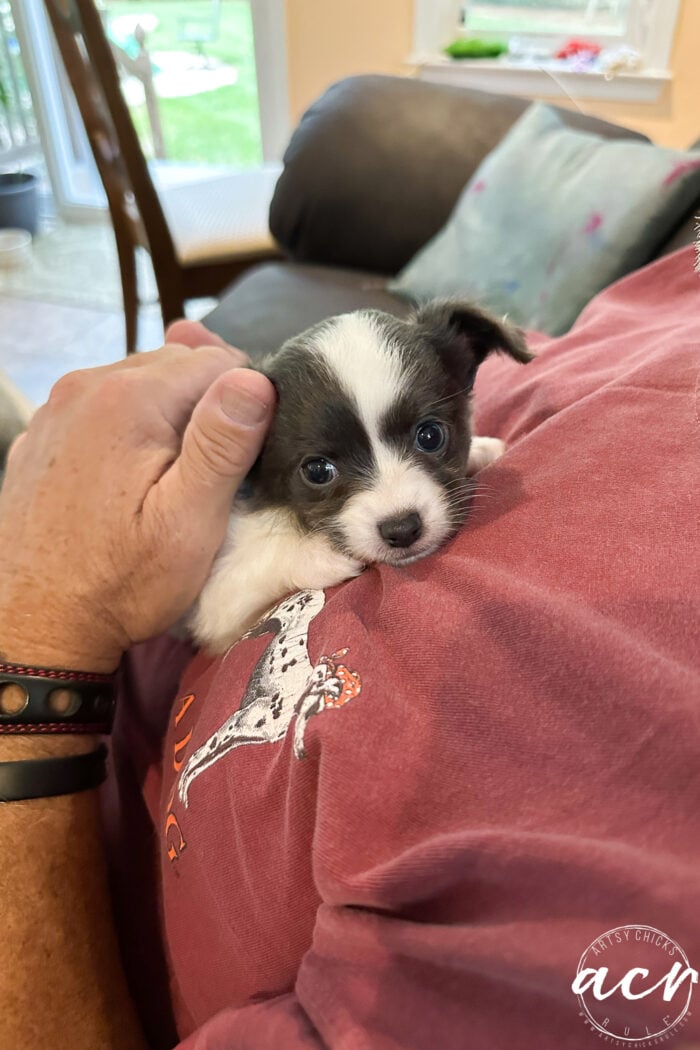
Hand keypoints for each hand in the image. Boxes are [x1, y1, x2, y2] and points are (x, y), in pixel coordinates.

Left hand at [0, 321, 274, 671]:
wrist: (36, 626)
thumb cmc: (120, 582)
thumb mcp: (189, 522)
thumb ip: (222, 444)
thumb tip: (256, 379)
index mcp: (129, 400)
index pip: (218, 362)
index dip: (245, 406)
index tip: (246, 458)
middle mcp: (85, 387)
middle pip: (178, 366)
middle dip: (207, 408)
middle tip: (212, 476)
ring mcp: (56, 409)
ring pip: (141, 383)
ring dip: (170, 417)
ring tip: (172, 480)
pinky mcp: (42, 435)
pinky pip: (103, 408)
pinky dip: (129, 429)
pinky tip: (130, 480)